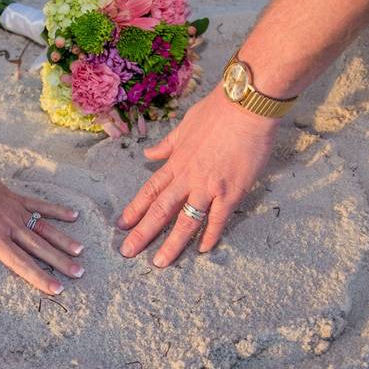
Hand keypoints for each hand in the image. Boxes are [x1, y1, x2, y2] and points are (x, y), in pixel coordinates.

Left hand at [0, 176, 83, 293]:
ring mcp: (16, 211)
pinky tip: (74, 215)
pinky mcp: (17, 199)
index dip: (39, 277)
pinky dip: (57, 210)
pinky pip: (41, 205)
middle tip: (79, 273)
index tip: (57, 288)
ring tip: (80, 251)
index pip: (21, 262)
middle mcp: (10, 226)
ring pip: (44, 228)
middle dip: (60, 262)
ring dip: (63, 240)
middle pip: (39, 247)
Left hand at [117, 87, 279, 265]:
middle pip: (160, 210)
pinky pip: (218, 219)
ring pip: (185, 221)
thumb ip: (168, 145)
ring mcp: (209, 187)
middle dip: (142, 233)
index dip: (135, 209)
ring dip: (172, 243)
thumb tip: (149, 155)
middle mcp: (188, 178)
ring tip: (159, 262)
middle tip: (127, 251)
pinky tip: (203, 250)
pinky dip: (210, 235)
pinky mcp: (231, 192)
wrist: (246, 106)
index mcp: (176, 162)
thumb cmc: (217, 111)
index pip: (150, 190)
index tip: (122, 224)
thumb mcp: (185, 125)